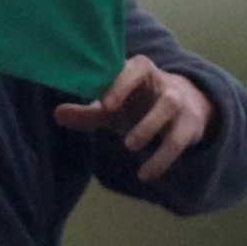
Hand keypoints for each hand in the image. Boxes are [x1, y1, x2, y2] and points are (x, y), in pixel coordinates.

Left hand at [53, 55, 213, 181]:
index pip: (135, 70)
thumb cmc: (137, 103)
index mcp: (141, 71)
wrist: (181, 104)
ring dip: (152, 130)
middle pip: (162, 96)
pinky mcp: (190, 125)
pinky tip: (146, 175)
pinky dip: (161, 160)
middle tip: (122, 136)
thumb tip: (57, 114)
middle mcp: (164, 84)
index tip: (106, 105)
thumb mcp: (112, 108)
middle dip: (144, 115)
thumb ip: (87, 112)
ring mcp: (180, 104)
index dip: (121, 85)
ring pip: (171, 113)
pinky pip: (178, 142)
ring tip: (130, 147)